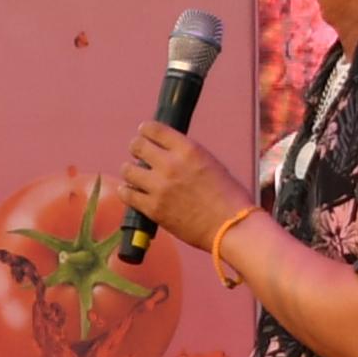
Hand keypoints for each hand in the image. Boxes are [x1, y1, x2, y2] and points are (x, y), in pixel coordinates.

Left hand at [116, 123, 252, 254]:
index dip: (145, 130)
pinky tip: (132, 191)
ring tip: (135, 175)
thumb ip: (187, 155)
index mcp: (188, 150)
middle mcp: (171, 165)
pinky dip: (127, 191)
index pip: (154, 129)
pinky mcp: (153, 208)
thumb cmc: (228, 197)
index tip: (144, 133)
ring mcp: (159, 187)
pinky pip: (127, 194)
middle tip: (138, 154)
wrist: (230, 227)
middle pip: (137, 146)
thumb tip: (168, 152)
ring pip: (128, 170)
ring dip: (130, 170)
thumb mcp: (210, 163)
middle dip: (136, 148)